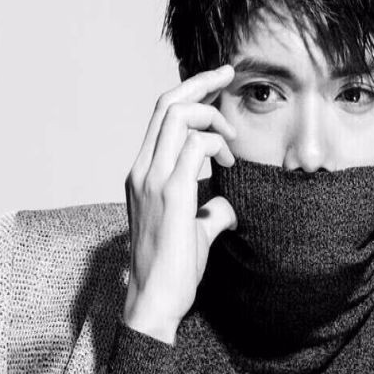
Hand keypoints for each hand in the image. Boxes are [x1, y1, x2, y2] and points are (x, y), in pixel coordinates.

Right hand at [122, 64, 237, 343]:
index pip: (162, 115)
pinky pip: (194, 145)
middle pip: (167, 103)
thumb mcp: (192, 229)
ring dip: (211, 115)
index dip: (189, 93)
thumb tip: (227, 206)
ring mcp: (152, 178)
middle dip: (200, 82)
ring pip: (177, 115)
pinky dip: (215, 143)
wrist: (155, 300)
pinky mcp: (170, 193)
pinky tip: (227, 161)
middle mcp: (142, 168)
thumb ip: (208, 210)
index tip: (216, 83)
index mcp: (143, 171)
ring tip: (231, 137)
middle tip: (228, 73)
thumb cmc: (173, 267)